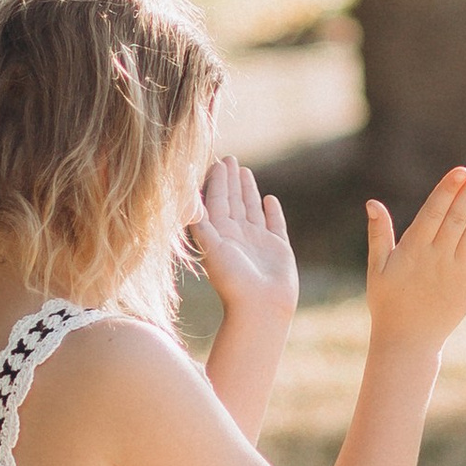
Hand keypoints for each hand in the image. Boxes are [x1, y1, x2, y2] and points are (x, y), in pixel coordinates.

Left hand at [192, 155, 296, 325]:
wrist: (260, 307)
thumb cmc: (232, 281)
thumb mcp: (212, 249)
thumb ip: (201, 224)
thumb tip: (188, 198)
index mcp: (220, 235)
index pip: (217, 202)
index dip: (217, 181)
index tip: (217, 161)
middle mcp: (237, 236)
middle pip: (233, 201)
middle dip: (230, 181)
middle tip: (229, 158)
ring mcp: (258, 242)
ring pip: (251, 209)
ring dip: (248, 190)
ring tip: (245, 171)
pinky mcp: (277, 248)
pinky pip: (274, 224)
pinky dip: (272, 212)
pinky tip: (270, 199)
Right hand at [364, 162, 465, 350]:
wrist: (408, 341)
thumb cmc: (388, 302)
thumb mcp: (378, 267)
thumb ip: (379, 234)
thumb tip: (372, 202)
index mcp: (414, 249)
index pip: (434, 212)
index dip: (448, 190)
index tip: (461, 169)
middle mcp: (438, 257)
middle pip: (457, 217)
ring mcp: (458, 272)